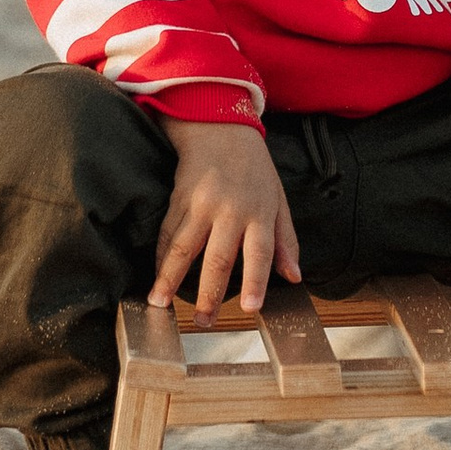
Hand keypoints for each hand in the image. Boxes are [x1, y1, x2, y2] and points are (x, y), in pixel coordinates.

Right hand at [150, 120, 301, 317]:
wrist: (221, 126)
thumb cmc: (254, 168)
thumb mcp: (278, 199)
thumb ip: (286, 240)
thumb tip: (294, 277)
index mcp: (260, 212)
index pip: (260, 252)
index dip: (257, 281)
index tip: (252, 309)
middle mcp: (231, 209)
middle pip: (219, 258)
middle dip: (210, 294)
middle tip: (204, 323)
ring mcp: (202, 203)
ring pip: (185, 247)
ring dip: (170, 279)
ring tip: (160, 304)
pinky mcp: (179, 197)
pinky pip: (168, 232)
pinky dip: (161, 257)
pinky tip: (156, 276)